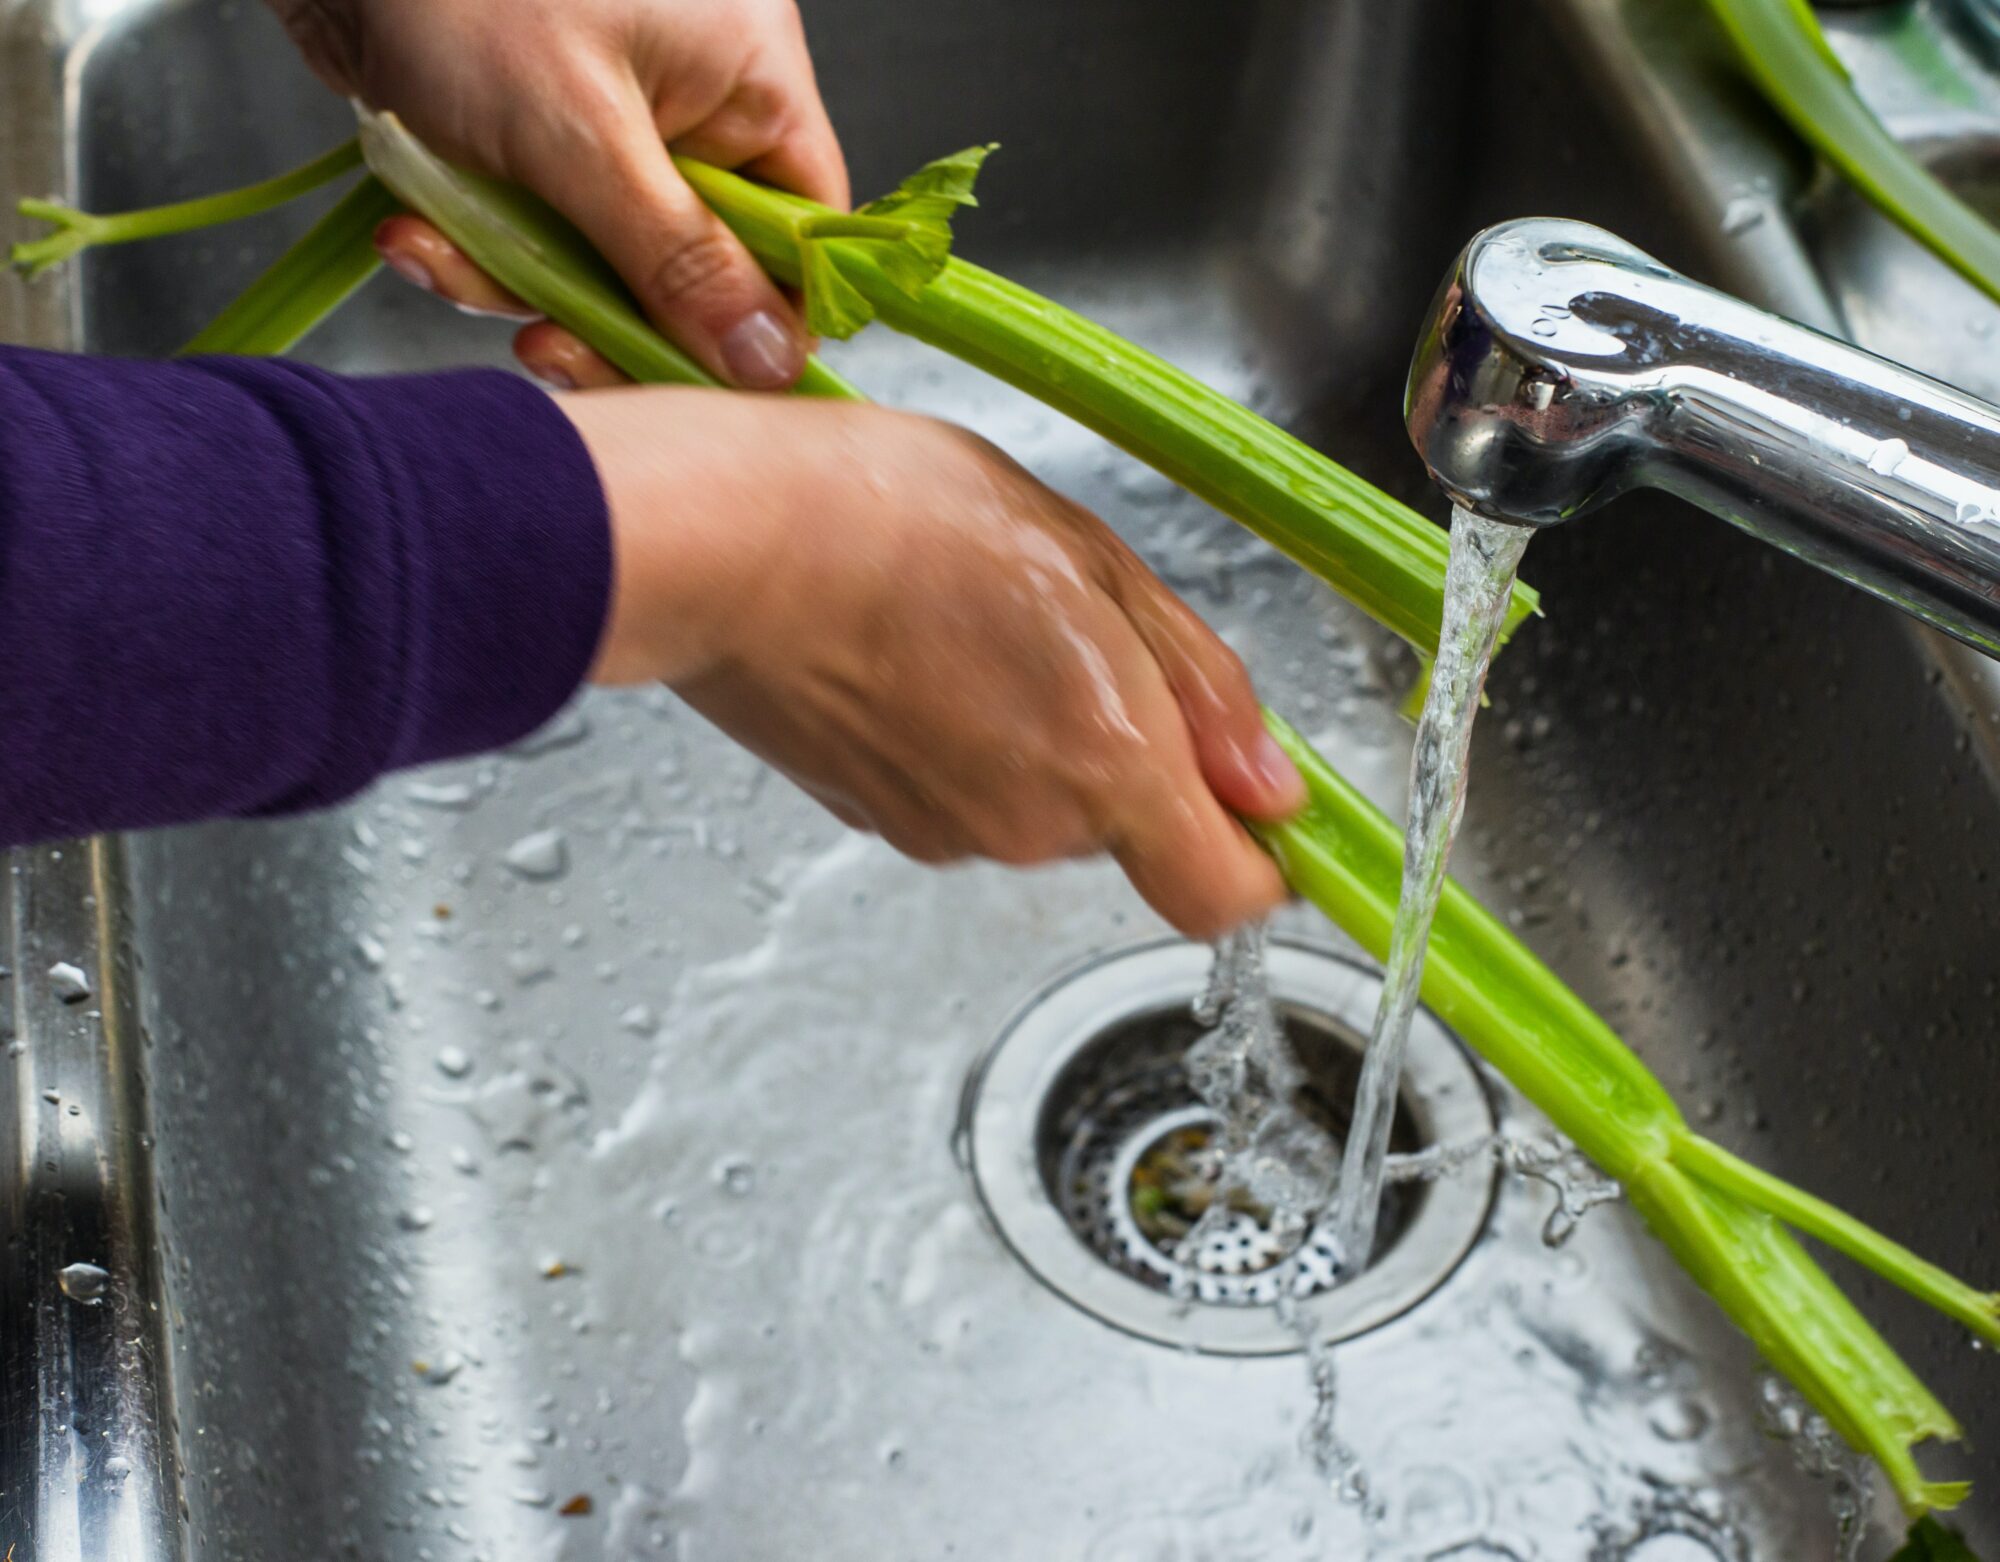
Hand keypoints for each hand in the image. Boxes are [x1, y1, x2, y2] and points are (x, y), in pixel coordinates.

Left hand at [273, 0, 843, 387]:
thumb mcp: (578, 133)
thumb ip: (676, 259)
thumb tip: (769, 361)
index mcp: (749, 80)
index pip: (801, 239)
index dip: (758, 324)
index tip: (690, 374)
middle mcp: (696, 105)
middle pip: (701, 273)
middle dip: (610, 318)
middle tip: (547, 344)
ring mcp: (614, 126)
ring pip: (605, 268)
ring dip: (518, 284)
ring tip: (439, 251)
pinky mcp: (539, 144)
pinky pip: (537, 239)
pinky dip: (475, 249)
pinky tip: (414, 228)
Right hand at [560, 388, 1303, 937]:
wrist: (718, 544)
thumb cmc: (891, 519)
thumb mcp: (1090, 558)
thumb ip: (1199, 686)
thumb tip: (1273, 789)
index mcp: (1108, 759)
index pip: (1229, 897)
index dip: (1261, 861)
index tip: (1263, 805)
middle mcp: (1033, 825)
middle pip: (1130, 826)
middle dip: (1127, 741)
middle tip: (1072, 624)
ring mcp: (946, 834)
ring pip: (1042, 804)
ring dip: (1038, 729)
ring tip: (975, 620)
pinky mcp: (876, 821)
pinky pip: (963, 792)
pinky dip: (962, 737)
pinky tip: (917, 652)